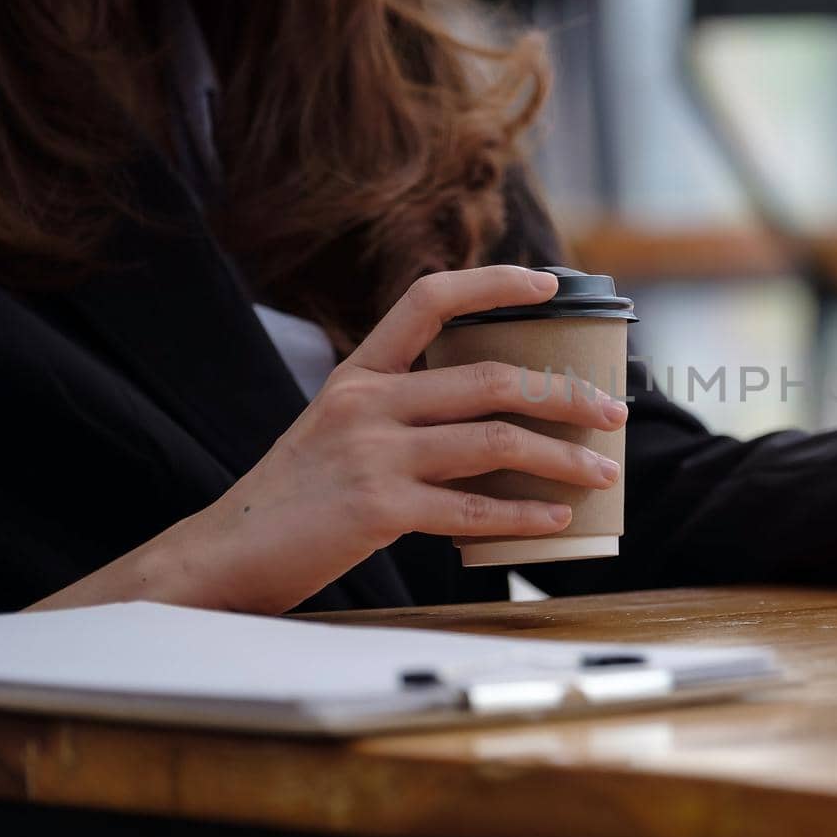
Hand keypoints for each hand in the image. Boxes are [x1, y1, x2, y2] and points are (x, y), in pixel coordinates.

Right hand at [38, 266, 628, 613]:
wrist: (224, 555)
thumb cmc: (295, 498)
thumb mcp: (336, 428)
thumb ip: (398, 411)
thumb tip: (492, 420)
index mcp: (358, 373)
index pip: (428, 298)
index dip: (493, 281)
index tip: (549, 283)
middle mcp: (367, 401)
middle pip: (490, 379)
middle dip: (564, 393)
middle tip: (612, 411)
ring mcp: (371, 453)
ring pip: (494, 440)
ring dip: (561, 456)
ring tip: (602, 470)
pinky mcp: (377, 508)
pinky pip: (473, 508)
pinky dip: (524, 515)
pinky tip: (557, 521)